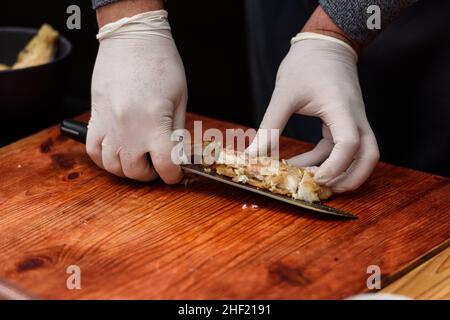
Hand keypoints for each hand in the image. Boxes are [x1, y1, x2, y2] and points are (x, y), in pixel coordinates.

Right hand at [87, 10, 186, 182]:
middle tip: (158, 164)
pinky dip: (105, 159)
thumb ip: (177, 131)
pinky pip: (93, 151)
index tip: (176, 173)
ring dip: (127, 170)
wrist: (131, 38)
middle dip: (151, 174)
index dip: (174, 175)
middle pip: (136, 171)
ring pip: (112, 166)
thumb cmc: (161, 62)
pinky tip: (118, 153)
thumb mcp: (180, 97)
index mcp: (155, 121)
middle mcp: (129, 127)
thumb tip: (176, 155)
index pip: (166, 165)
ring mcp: (108, 124)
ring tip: (139, 160)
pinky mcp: (95, 117)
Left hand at [249, 32, 378, 192]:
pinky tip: (300, 164)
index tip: (315, 179)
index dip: (336, 166)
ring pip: (358, 155)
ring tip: (303, 178)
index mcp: (342, 108)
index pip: (351, 143)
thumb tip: (252, 156)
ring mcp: (353, 120)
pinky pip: (341, 147)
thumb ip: (270, 128)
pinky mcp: (345, 121)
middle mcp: (354, 117)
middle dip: (351, 178)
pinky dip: (325, 159)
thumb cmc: (305, 64)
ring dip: (336, 171)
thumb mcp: (284, 96)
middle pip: (369, 156)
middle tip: (321, 189)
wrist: (324, 44)